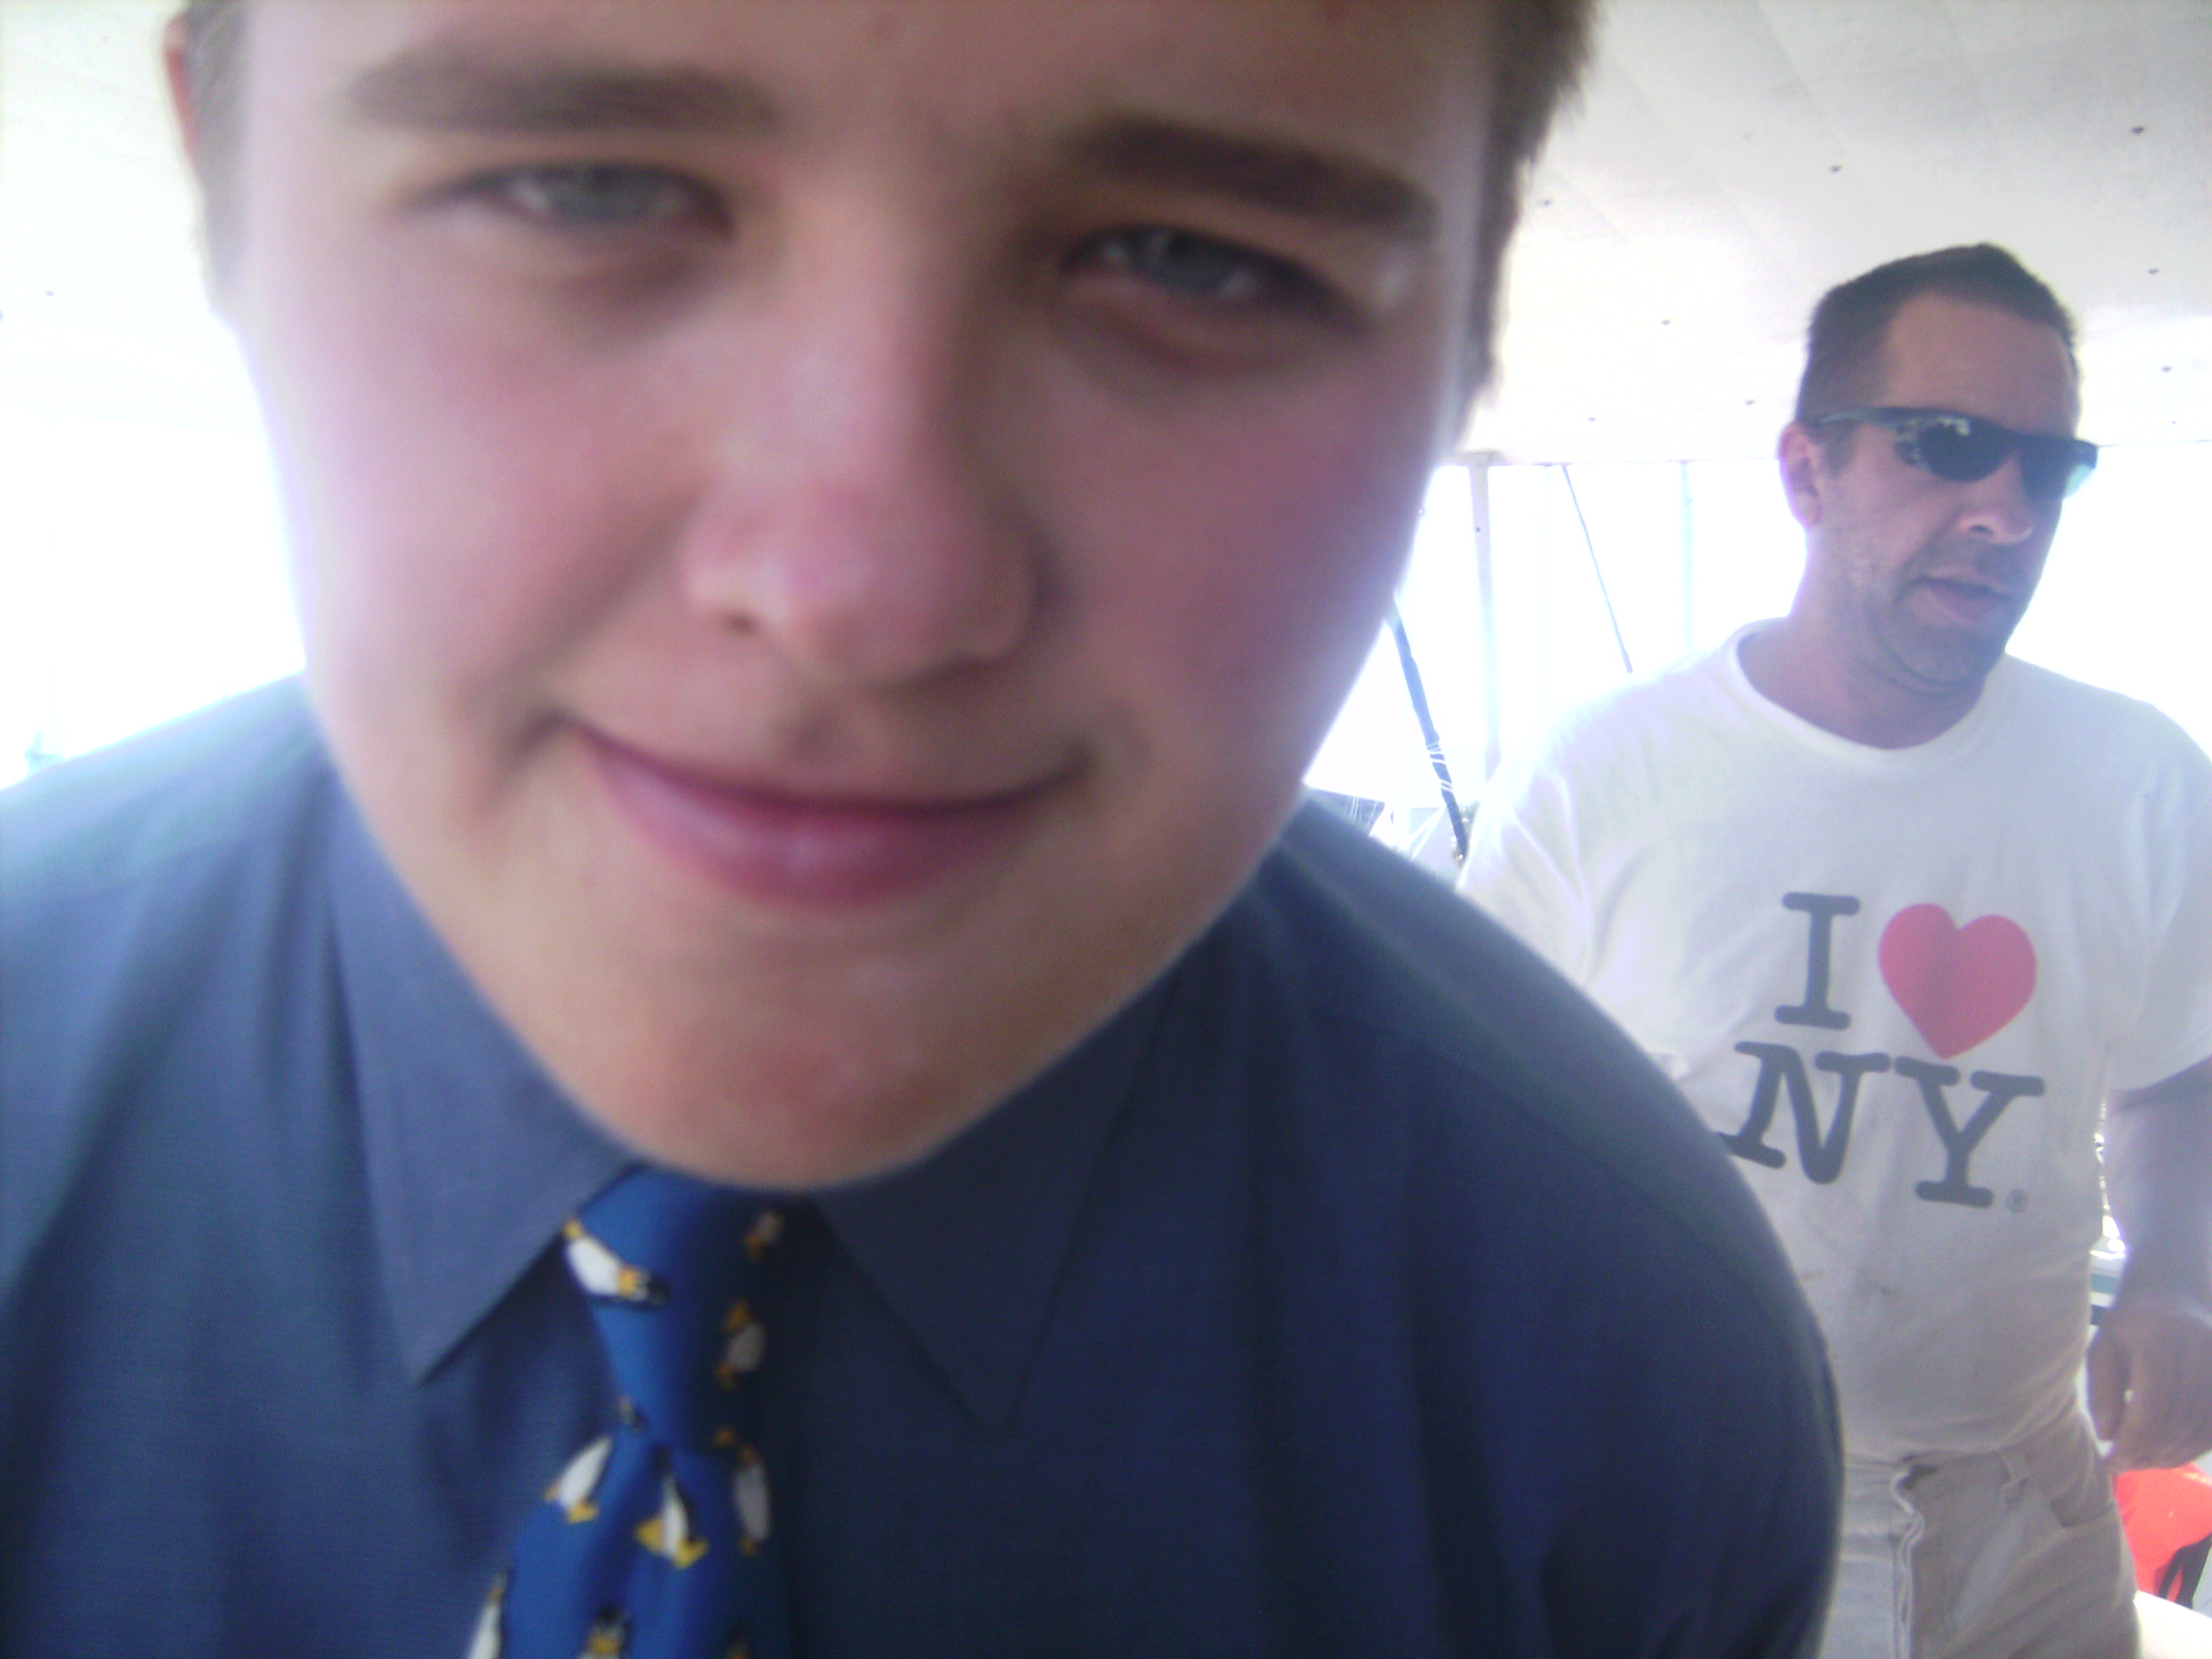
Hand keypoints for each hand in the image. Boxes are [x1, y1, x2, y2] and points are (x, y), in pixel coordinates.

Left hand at [2089, 1295, 2211, 1471]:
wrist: (2176, 1292)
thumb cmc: (2131, 1324)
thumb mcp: (2103, 1346)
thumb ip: (2102, 1388)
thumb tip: (2108, 1435)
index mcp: (2161, 1339)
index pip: (2153, 1404)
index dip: (2133, 1441)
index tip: (2110, 1463)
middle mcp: (2200, 1351)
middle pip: (2180, 1420)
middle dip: (2149, 1452)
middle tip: (2123, 1466)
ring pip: (2203, 1428)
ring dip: (2171, 1455)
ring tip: (2141, 1462)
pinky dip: (2193, 1447)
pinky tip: (2167, 1453)